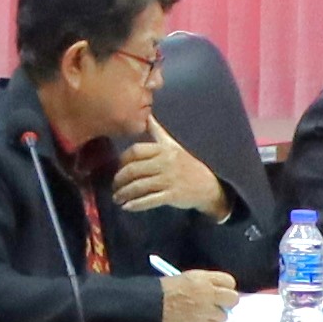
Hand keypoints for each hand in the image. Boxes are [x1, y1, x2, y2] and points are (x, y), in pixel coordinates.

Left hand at [110, 131, 226, 220]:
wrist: (209, 185)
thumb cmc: (187, 164)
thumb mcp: (173, 145)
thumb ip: (158, 132)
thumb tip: (146, 115)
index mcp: (164, 149)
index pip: (135, 151)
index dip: (122, 160)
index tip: (117, 168)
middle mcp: (165, 163)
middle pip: (133, 170)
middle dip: (119, 180)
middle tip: (113, 186)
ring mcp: (169, 179)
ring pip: (139, 186)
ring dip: (124, 194)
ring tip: (117, 198)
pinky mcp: (172, 195)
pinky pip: (149, 200)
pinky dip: (136, 204)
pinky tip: (127, 207)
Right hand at [154, 268, 238, 321]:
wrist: (151, 306)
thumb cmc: (164, 290)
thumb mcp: (186, 278)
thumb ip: (204, 283)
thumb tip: (218, 291)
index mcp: (203, 278)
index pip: (228, 281)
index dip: (226, 286)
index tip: (222, 290)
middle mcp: (208, 293)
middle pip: (233, 298)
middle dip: (228, 302)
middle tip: (220, 304)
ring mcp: (206, 310)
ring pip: (225, 316)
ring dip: (218, 316)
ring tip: (206, 314)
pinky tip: (202, 321)